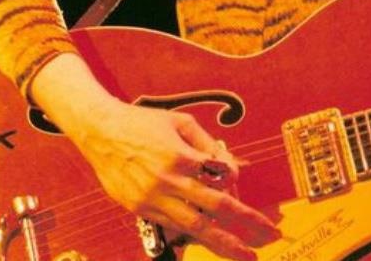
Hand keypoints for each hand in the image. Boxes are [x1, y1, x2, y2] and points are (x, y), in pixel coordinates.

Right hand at [69, 98, 278, 259]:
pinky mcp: (140, 210)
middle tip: (269, 236)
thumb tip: (230, 166)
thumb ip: (207, 143)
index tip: (240, 180)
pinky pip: (172, 226)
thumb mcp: (180, 122)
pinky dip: (193, 235)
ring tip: (244, 254)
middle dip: (244, 224)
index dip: (236, 181)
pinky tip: (210, 242)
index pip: (221, 176)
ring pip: (194, 227)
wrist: (101, 132)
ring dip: (222, 243)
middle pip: (213, 210)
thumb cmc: (144, 123)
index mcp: (181, 156)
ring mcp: (152, 199)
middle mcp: (168, 182)